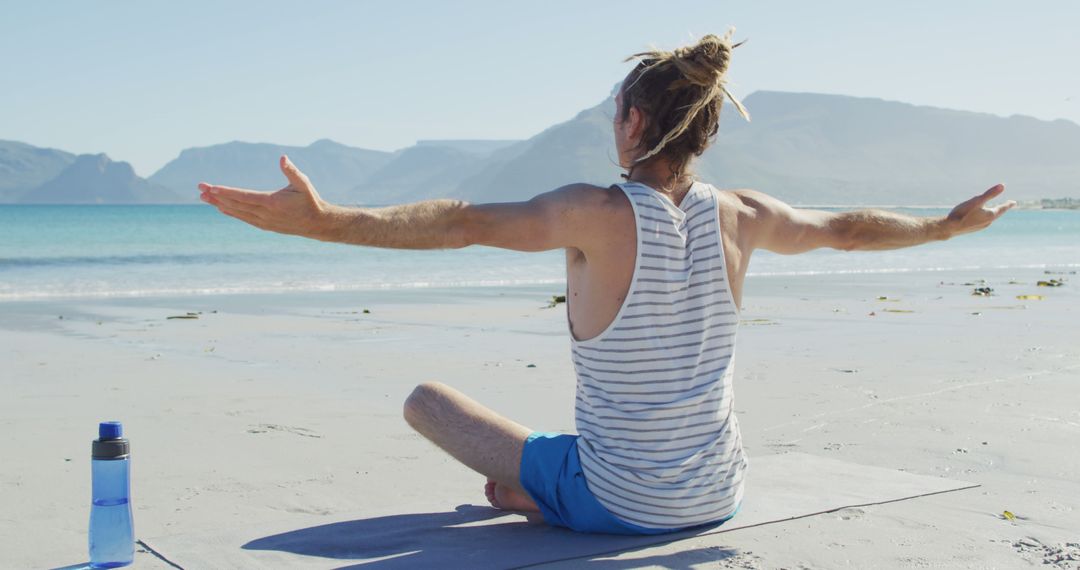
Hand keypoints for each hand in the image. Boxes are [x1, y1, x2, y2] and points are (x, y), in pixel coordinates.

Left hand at [198, 155, 329, 237]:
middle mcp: (265, 214)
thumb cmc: (310, 200)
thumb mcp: (304, 183)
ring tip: (204, 197)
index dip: (226, 192)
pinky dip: (230, 212)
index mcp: (272, 202)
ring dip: (219, 204)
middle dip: (216, 196)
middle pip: (235, 204)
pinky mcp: (264, 225)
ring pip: (237, 212)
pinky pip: (243, 218)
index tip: (212, 188)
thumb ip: (292, 171)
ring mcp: (263, 222)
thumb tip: (282, 157)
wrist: (317, 224)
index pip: (244, 196)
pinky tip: (221, 207)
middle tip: (200, 188)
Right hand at [943, 184, 1015, 237]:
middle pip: (997, 214)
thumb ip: (990, 194)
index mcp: (990, 215)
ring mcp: (980, 227)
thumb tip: (1002, 185)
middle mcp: (987, 222)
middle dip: (1001, 209)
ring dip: (992, 213)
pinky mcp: (973, 229)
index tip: (1013, 202)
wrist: (949, 228)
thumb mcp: (976, 201)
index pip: (1002, 208)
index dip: (1008, 204)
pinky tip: (978, 217)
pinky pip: (982, 221)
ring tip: (993, 210)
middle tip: (1006, 205)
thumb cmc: (963, 213)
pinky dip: (984, 217)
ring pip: (989, 218)